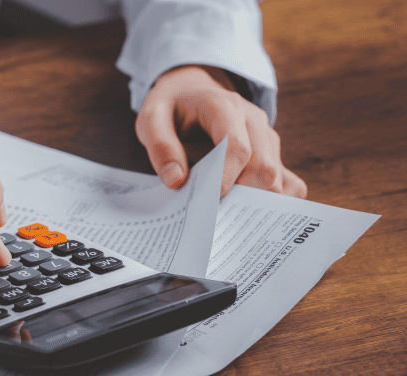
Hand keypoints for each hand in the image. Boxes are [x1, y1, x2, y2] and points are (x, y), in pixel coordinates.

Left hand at [135, 65, 306, 198]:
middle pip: (264, 168)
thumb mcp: (151, 119)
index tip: (209, 200)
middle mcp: (252, 120)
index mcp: (222, 106)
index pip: (236, 147)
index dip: (225, 178)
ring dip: (254, 204)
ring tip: (226, 216)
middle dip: (241, 197)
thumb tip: (177, 180)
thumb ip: (160, 147)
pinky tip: (246, 212)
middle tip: (214, 215)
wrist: (189, 93)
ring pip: (278, 179)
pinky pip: (290, 184)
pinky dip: (273, 203)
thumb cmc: (171, 109)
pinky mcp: (273, 153)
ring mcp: (267, 137)